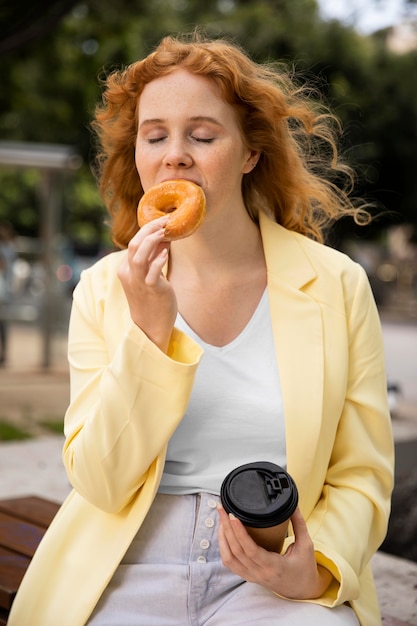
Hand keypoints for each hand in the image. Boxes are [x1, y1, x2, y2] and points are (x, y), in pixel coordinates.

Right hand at [117, 217, 176, 351]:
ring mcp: (139, 282)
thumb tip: (165, 237)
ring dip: (151, 241)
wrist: (151, 326)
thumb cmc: (152, 299)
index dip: (147, 229)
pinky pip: (152, 272)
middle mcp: (129, 274)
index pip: (134, 243)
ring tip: (164, 231)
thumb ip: (155, 257)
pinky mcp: (151, 290)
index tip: (162, 221)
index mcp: (126, 269)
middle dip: (149, 229)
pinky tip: (166, 252)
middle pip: (134, 245)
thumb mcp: (151, 274)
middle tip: (165, 220)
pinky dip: (158, 260)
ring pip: (139, 256)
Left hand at [217, 505, 332, 599]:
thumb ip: (299, 524)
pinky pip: (230, 562)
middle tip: (222, 508)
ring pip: (229, 557)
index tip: (233, 516)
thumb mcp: (306, 546)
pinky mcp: (247, 575)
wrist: (302, 590)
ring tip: (221, 518)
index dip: (239, 533)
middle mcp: (260, 573)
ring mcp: (252, 576)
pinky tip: (223, 533)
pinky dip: (223, 547)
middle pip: (236, 551)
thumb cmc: (304, 569)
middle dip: (226, 527)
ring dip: (222, 537)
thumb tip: (293, 504)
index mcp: (274, 567)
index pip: (251, 550)